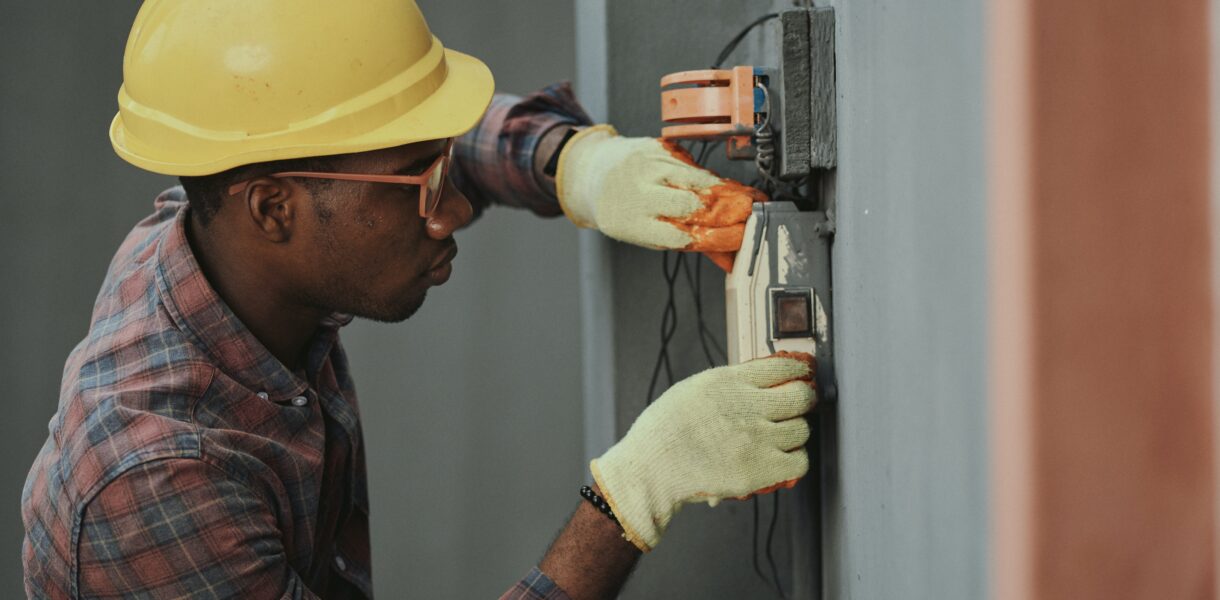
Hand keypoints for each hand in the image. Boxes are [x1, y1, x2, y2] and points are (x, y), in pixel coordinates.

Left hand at [555, 125, 765, 270]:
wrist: (594, 171)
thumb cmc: (623, 210)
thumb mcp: (647, 234)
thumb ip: (687, 243)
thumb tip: (728, 257)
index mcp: (633, 224)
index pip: (682, 235)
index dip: (716, 237)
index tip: (740, 238)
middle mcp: (638, 193)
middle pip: (693, 204)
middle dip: (727, 211)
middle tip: (751, 215)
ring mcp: (647, 166)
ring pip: (698, 180)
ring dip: (726, 191)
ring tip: (746, 200)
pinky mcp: (657, 147)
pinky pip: (692, 163)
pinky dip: (709, 176)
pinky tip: (720, 184)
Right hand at [590, 353, 815, 551]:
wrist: (651, 469)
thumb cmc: (664, 431)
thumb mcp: (693, 389)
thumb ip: (729, 384)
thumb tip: (762, 381)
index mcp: (729, 382)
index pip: (783, 366)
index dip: (798, 370)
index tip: (802, 374)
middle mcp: (747, 406)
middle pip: (801, 397)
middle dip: (803, 400)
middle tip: (797, 406)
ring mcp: (756, 439)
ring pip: (802, 430)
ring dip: (794, 433)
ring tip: (780, 437)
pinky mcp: (760, 470)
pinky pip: (799, 462)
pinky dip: (794, 460)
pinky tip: (781, 459)